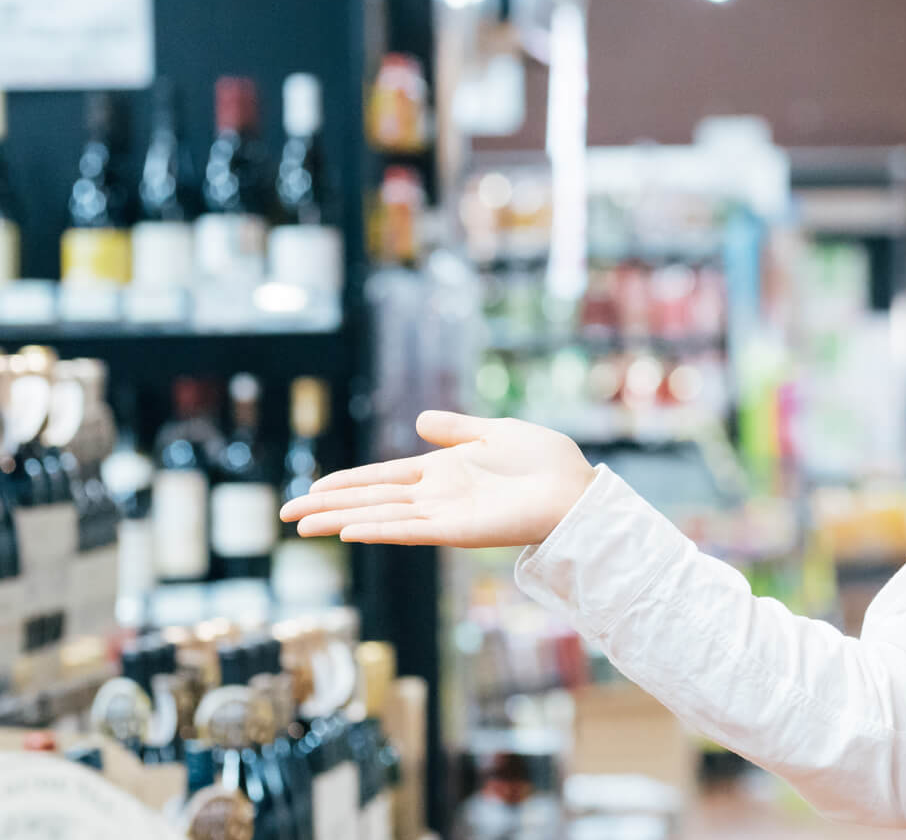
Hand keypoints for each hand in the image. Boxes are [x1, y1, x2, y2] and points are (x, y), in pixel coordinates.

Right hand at [279, 411, 595, 548]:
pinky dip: (380, 529)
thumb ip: (456, 429)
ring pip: (381, 516)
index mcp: (443, 472)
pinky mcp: (457, 529)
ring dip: (342, 520)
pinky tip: (350, 530)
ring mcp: (444, 514)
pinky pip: (411, 530)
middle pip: (371, 500)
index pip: (383, 478)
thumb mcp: (493, 432)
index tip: (312, 489)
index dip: (347, 483)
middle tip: (286, 515)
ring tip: (302, 525)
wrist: (574, 487)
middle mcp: (436, 496)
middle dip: (329, 506)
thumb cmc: (544, 461)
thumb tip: (421, 420)